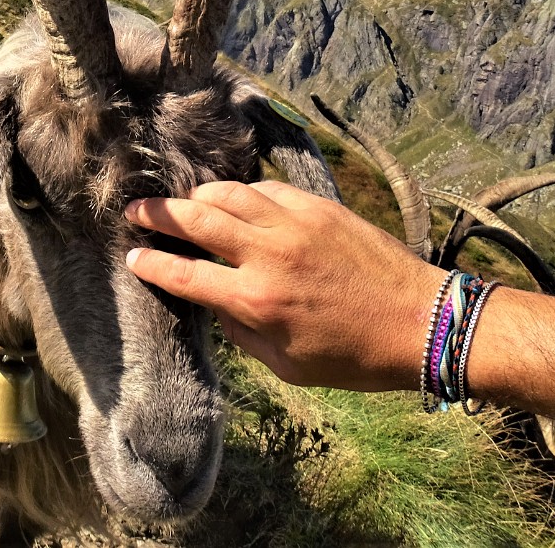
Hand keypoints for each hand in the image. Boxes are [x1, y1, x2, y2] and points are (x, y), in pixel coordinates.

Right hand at [124, 179, 448, 390]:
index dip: (151, 264)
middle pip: (195, 219)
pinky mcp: (318, 207)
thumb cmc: (355, 357)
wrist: (422, 321)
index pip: (185, 275)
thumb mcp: (288, 366)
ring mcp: (294, 224)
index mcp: (257, 301)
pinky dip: (243, 193)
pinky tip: (237, 201)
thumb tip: (215, 303)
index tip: (132, 257)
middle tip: (136, 210)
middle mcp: (268, 256)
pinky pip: (267, 189)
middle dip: (157, 213)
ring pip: (228, 193)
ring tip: (183, 203)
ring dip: (197, 197)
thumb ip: (243, 333)